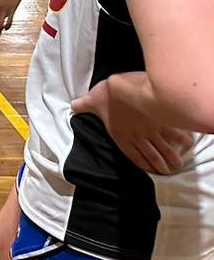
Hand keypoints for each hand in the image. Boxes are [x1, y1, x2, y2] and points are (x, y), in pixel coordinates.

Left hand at [73, 78, 193, 175]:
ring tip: (176, 166)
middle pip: (151, 156)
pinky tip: (187, 144)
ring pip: (164, 150)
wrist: (129, 87)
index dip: (142, 164)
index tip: (150, 171)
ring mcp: (151, 130)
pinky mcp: (163, 121)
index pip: (132, 155)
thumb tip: (72, 106)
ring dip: (171, 158)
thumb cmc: (109, 93)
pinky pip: (175, 134)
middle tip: (166, 172)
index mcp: (120, 135)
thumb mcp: (93, 99)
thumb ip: (84, 105)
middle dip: (159, 166)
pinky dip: (182, 140)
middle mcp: (137, 137)